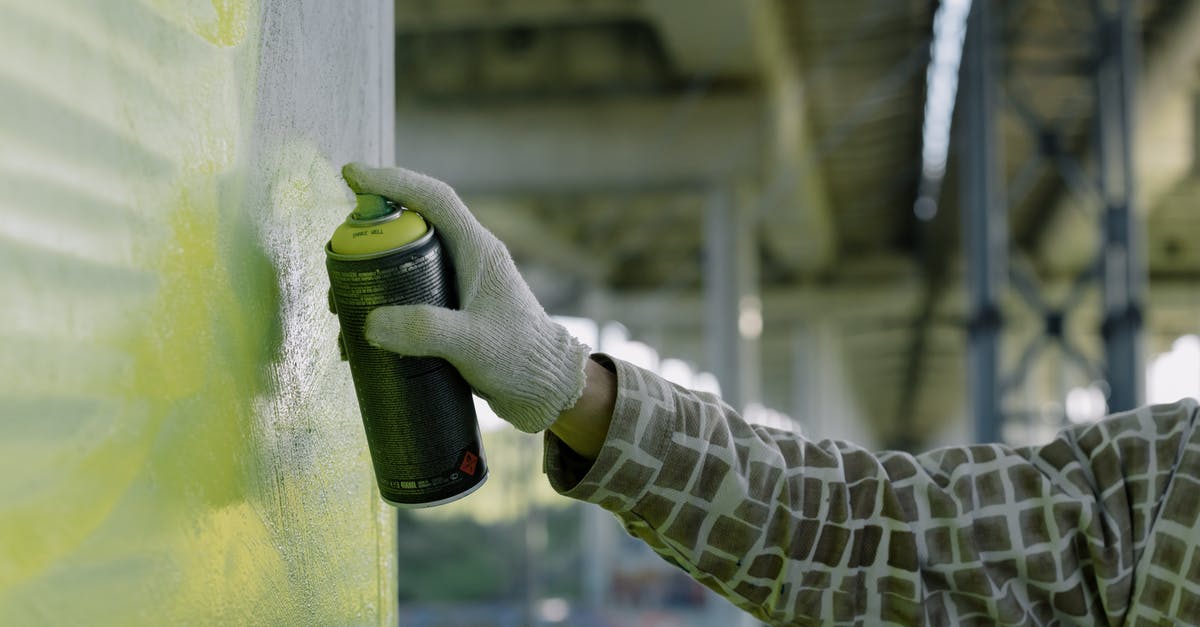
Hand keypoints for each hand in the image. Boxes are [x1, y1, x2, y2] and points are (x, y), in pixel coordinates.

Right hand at [341, 163, 589, 433]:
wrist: (546, 391)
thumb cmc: (522, 359)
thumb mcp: (473, 343)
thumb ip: (425, 330)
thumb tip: (370, 323)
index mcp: (478, 250)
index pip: (434, 199)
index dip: (393, 182)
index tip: (352, 175)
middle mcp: (466, 262)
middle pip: (409, 231)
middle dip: (368, 240)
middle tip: (336, 262)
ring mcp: (457, 289)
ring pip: (404, 267)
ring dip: (369, 280)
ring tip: (341, 308)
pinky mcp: (450, 317)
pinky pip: (407, 300)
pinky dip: (381, 311)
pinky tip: (360, 338)